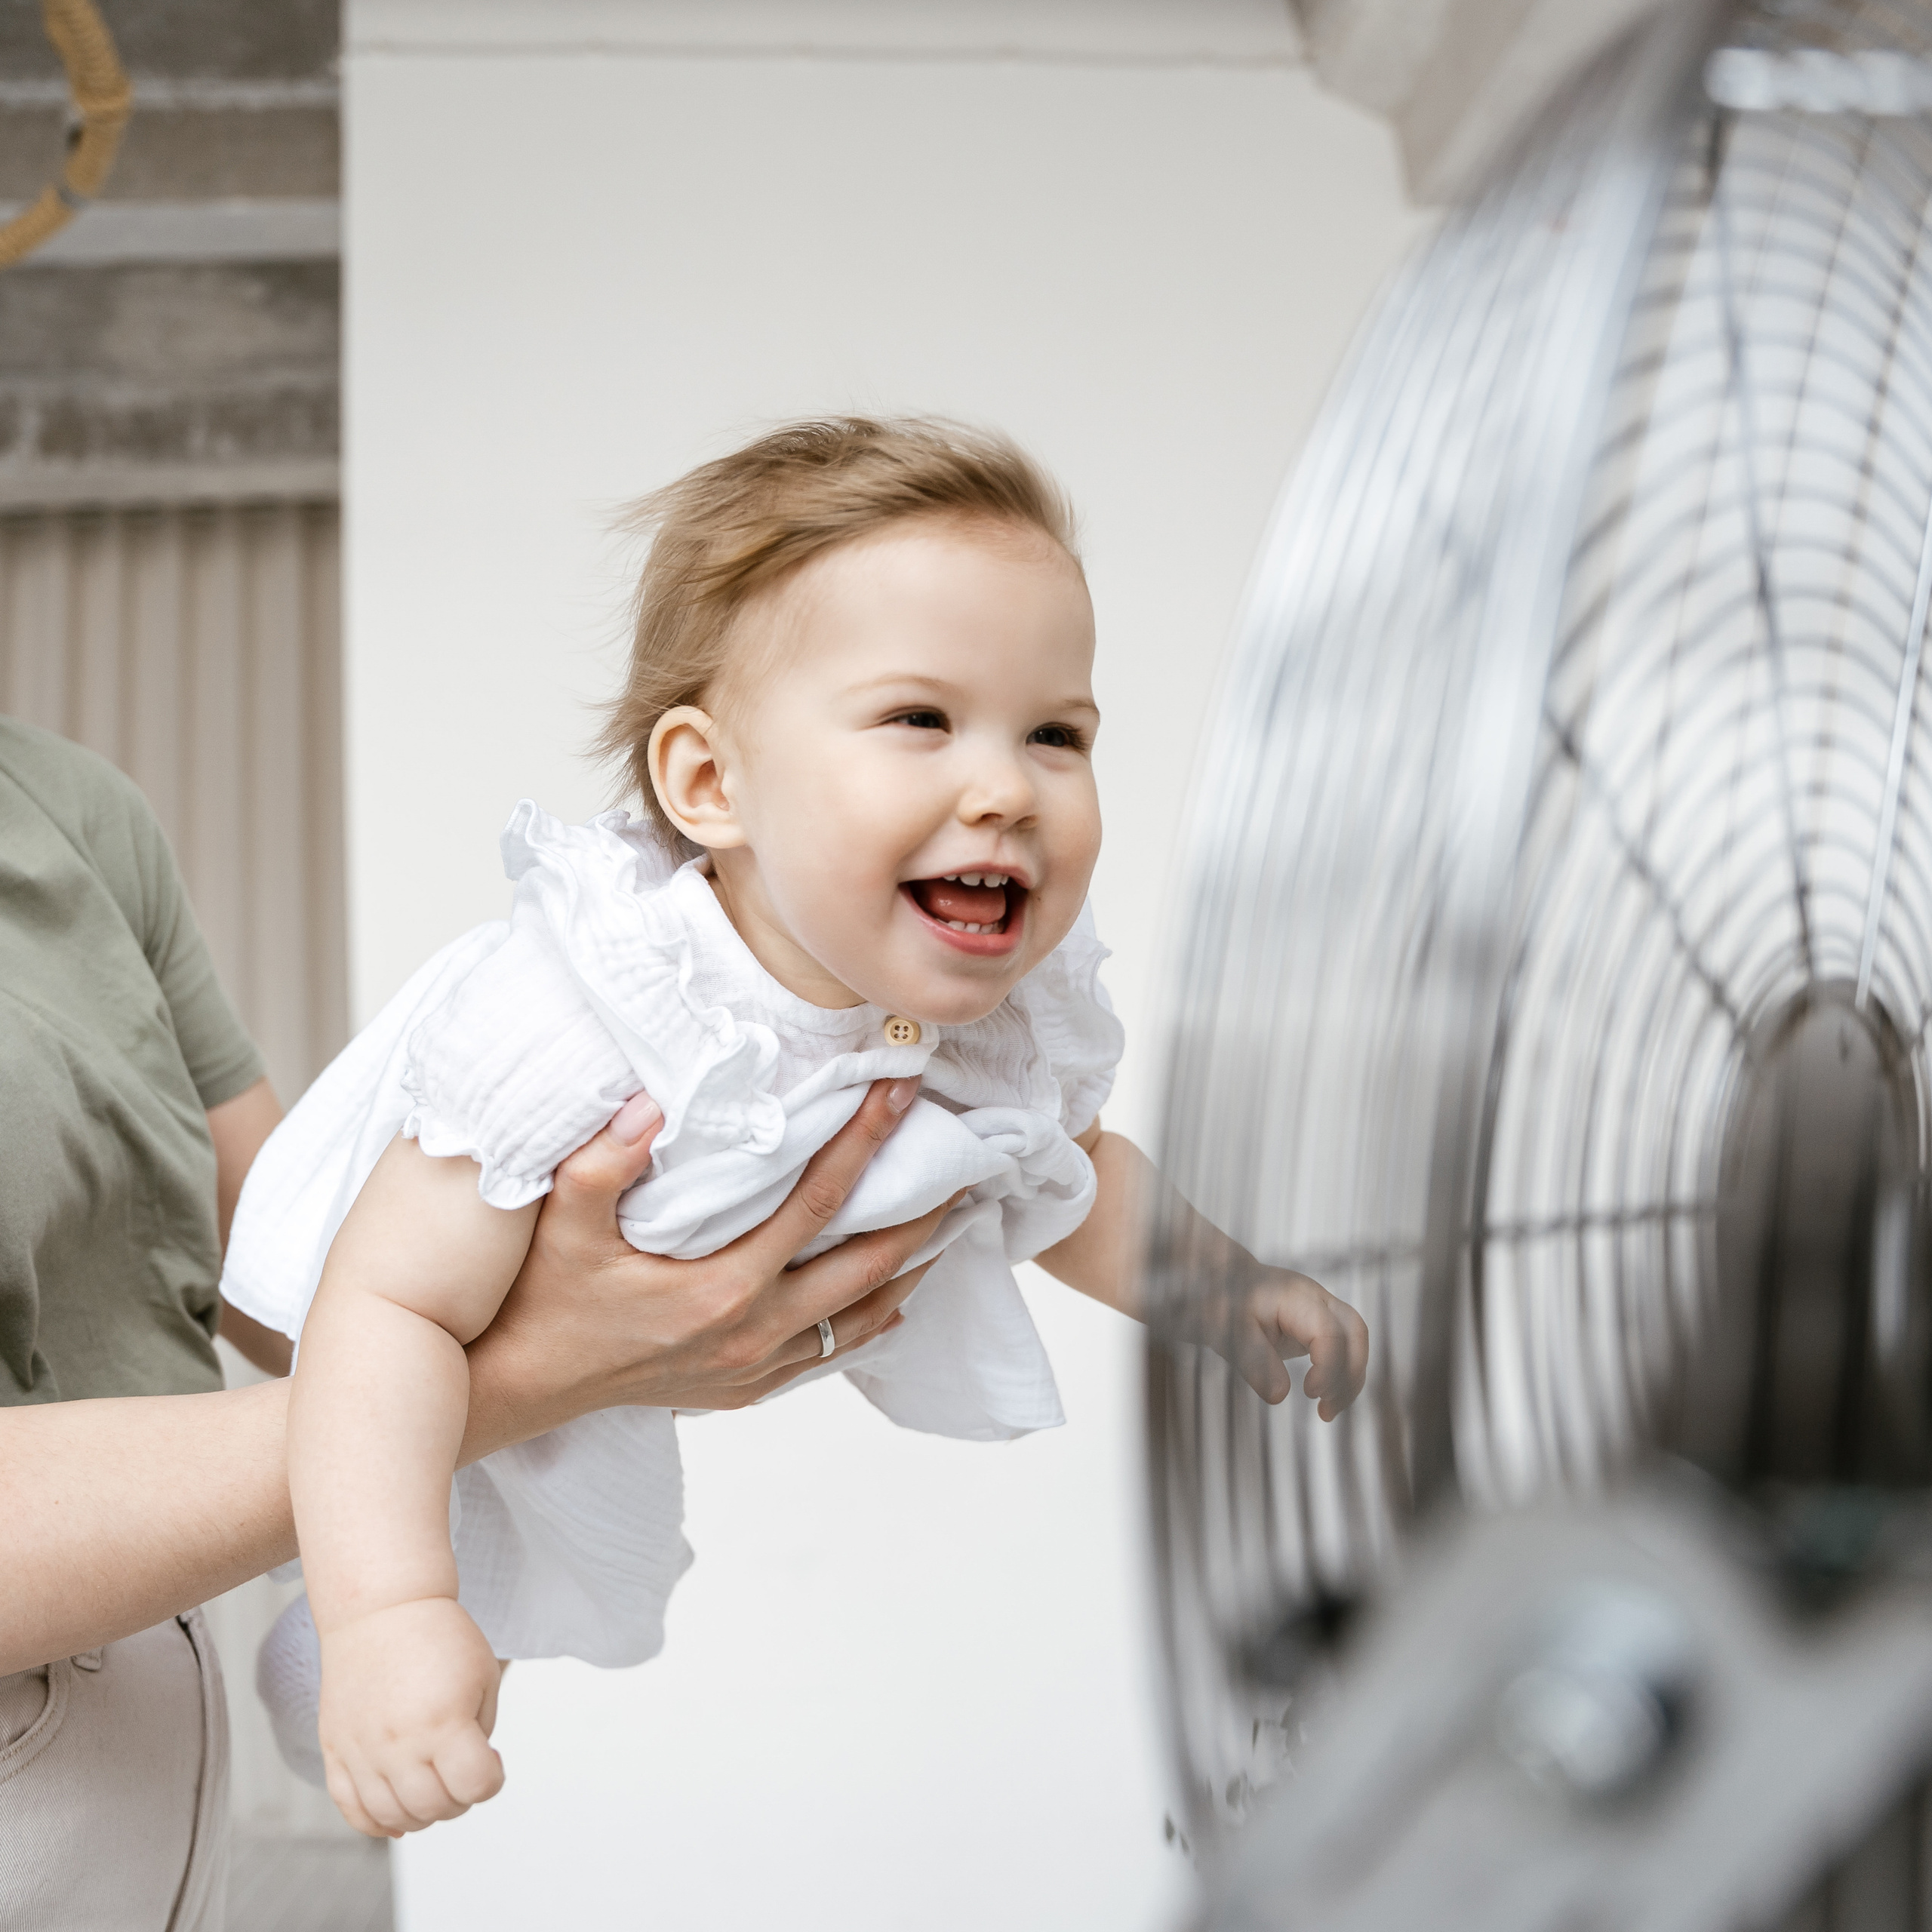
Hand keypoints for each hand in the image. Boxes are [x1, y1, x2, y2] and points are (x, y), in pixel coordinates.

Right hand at [317, 1596, 503, 1837]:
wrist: (381, 1609)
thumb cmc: (440, 1637)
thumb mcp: (483, 1677)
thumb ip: (481, 1734)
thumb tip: (468, 1782)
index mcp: (443, 1721)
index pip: (475, 1785)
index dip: (492, 1779)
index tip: (491, 1758)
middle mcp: (398, 1743)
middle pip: (435, 1808)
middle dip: (459, 1799)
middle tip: (461, 1770)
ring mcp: (361, 1750)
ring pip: (393, 1816)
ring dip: (422, 1814)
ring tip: (433, 1784)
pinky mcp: (335, 1750)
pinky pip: (351, 1809)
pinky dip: (375, 1823)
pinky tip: (397, 1818)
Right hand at [461, 1078, 945, 1457]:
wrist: (515, 1390)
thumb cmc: (539, 1300)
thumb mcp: (559, 1220)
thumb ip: (605, 1159)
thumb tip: (654, 1101)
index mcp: (723, 1287)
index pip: (818, 1202)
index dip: (866, 1143)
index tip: (899, 1092)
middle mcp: (754, 1333)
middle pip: (868, 1263)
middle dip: (922, 1207)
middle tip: (964, 1158)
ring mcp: (755, 1366)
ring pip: (864, 1314)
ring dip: (913, 1264)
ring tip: (952, 1216)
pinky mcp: (746, 1386)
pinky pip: (832, 1352)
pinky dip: (874, 1318)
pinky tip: (897, 1294)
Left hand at [1222, 1266, 1369, 1418]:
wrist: (1225, 1285)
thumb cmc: (1227, 1306)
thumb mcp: (1231, 1332)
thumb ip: (1255, 1361)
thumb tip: (1279, 1396)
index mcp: (1295, 1297)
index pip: (1328, 1331)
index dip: (1328, 1366)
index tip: (1309, 1393)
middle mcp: (1317, 1299)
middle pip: (1355, 1331)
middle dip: (1349, 1374)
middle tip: (1325, 1408)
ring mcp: (1323, 1310)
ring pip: (1356, 1341)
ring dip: (1349, 1380)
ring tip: (1326, 1412)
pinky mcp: (1322, 1325)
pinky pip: (1346, 1348)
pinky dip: (1342, 1377)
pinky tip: (1326, 1403)